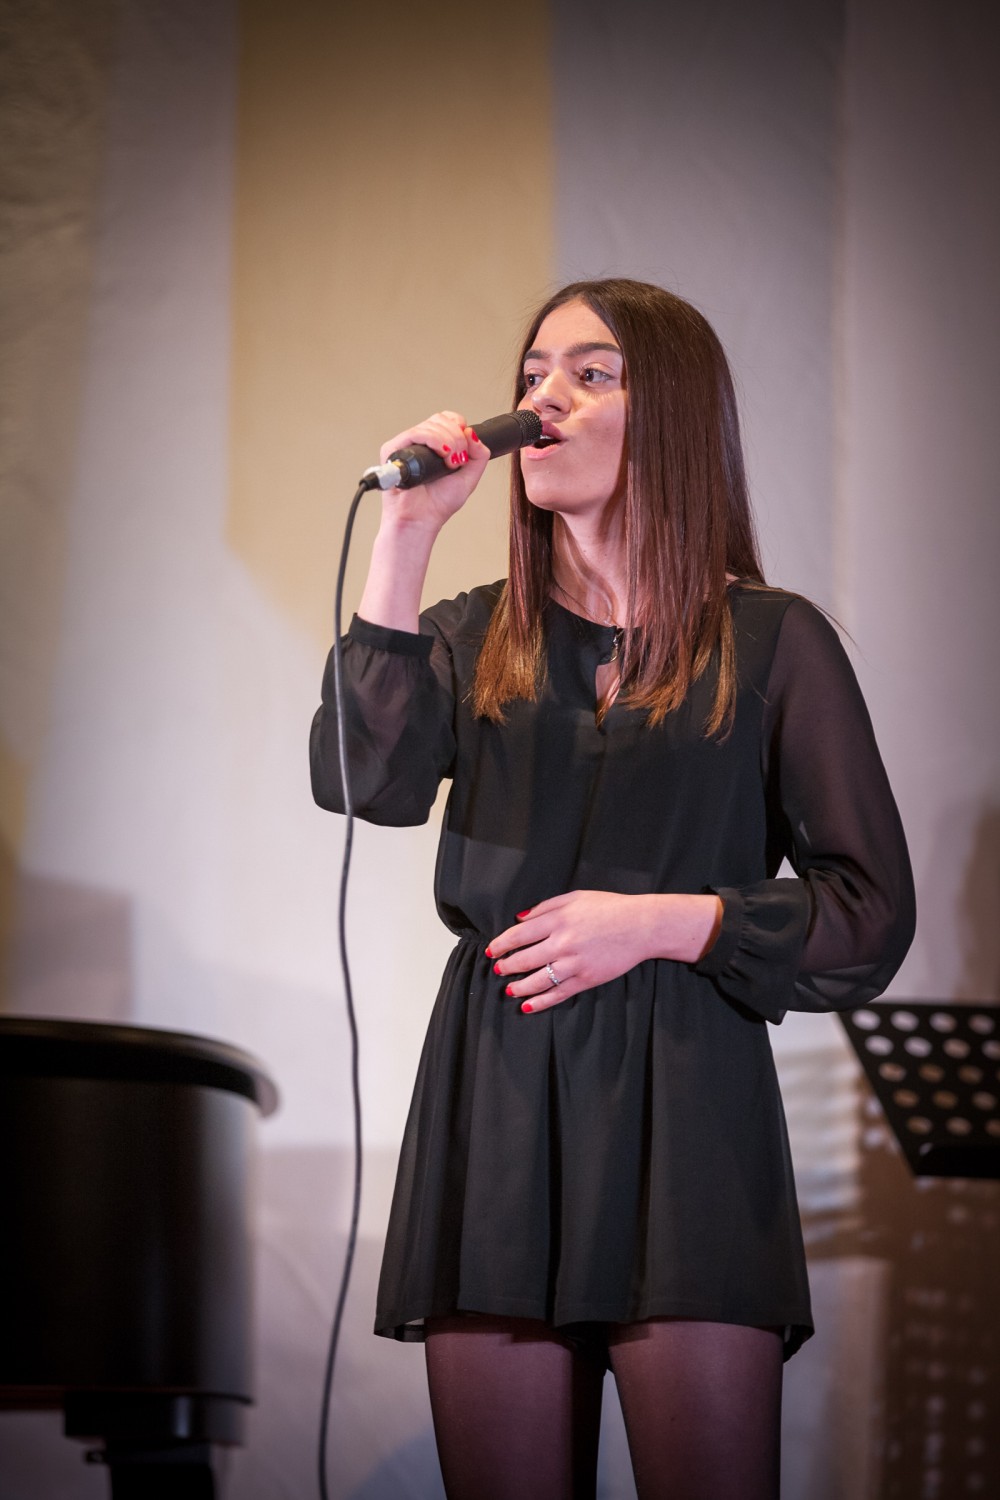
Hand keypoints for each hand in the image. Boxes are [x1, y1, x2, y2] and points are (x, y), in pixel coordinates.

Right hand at [377, 410, 489, 532]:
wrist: (421, 519)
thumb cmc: (438, 504)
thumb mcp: (469, 478)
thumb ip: (479, 456)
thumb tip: (472, 433)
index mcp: (435, 445)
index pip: (446, 419)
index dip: (458, 425)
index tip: (464, 445)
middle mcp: (420, 443)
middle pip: (440, 419)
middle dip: (456, 437)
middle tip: (457, 459)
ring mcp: (406, 445)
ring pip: (430, 425)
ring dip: (448, 441)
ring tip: (449, 463)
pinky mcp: (393, 450)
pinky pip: (414, 433)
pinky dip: (433, 440)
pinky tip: (441, 455)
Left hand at [486, 890, 723, 1012]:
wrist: (641, 926)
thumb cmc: (609, 908)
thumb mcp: (575, 897)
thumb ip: (545, 907)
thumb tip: (519, 918)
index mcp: (557, 919)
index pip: (519, 935)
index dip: (501, 944)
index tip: (492, 950)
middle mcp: (562, 942)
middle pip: (524, 959)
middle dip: (507, 967)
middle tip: (498, 970)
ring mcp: (574, 963)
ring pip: (537, 980)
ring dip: (519, 987)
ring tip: (509, 990)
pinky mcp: (586, 979)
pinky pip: (558, 994)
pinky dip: (540, 1002)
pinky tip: (527, 1006)